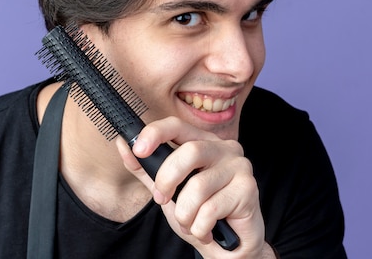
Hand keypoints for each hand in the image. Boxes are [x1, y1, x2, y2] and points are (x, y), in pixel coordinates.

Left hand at [115, 116, 275, 257]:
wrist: (230, 248)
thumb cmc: (201, 213)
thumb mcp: (168, 190)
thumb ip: (146, 168)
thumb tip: (123, 144)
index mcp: (203, 142)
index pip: (177, 125)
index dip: (155, 134)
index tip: (138, 150)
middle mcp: (224, 148)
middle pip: (189, 152)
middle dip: (167, 180)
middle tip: (163, 199)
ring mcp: (239, 166)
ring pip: (198, 186)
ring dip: (185, 214)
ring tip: (191, 222)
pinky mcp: (249, 188)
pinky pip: (211, 209)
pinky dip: (200, 227)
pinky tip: (207, 230)